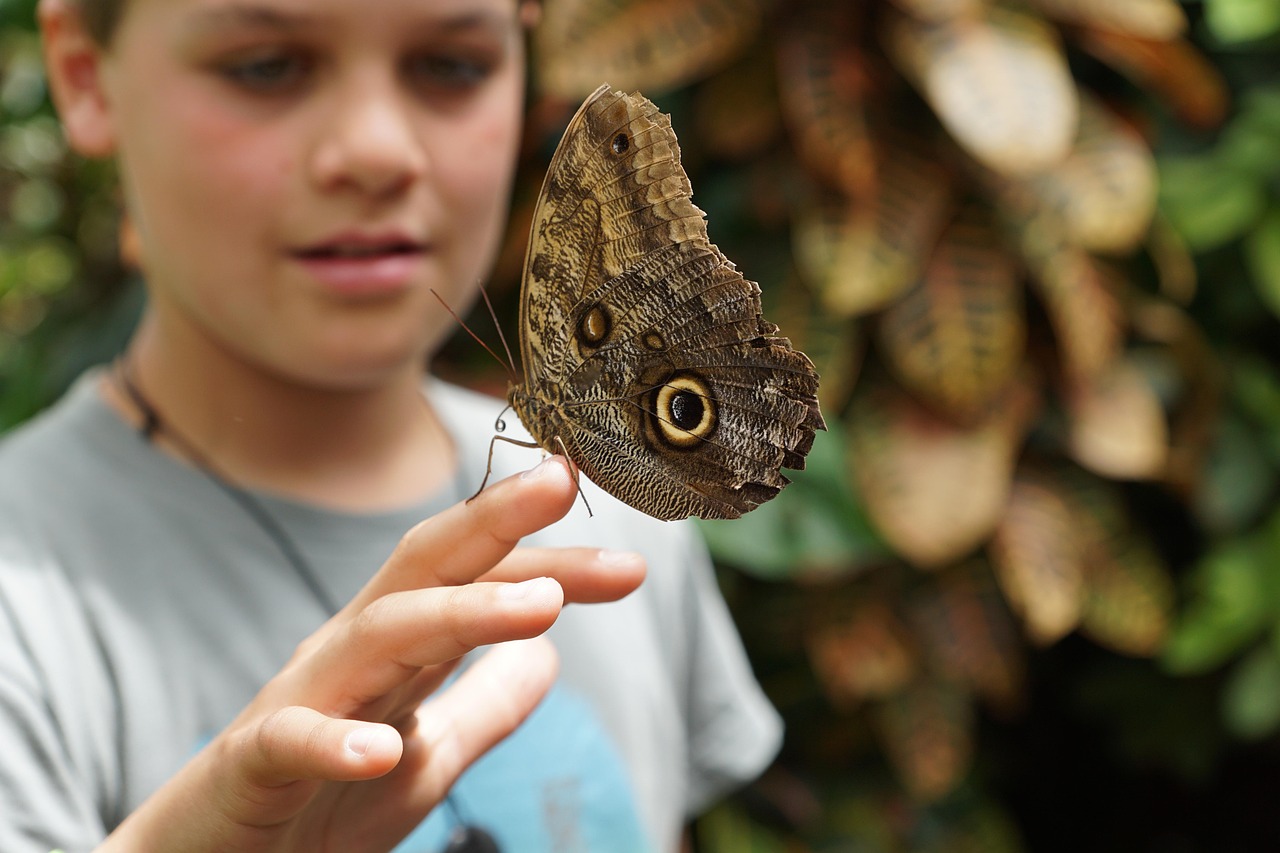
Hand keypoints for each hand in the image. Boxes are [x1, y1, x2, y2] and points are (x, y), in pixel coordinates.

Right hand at [100, 456, 644, 851]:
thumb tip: (551, 657)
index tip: (629, 562)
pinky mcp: (253, 766)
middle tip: (563, 481)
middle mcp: (349, 654)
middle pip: (425, 569)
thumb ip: (486, 707)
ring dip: (461, 614)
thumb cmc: (316, 806)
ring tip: (541, 604)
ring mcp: (301, 701)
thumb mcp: (428, 760)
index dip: (550, 562)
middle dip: (494, 521)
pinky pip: (291, 741)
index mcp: (393, 649)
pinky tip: (381, 748)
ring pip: (380, 636)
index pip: (477, 581)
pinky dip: (335, 740)